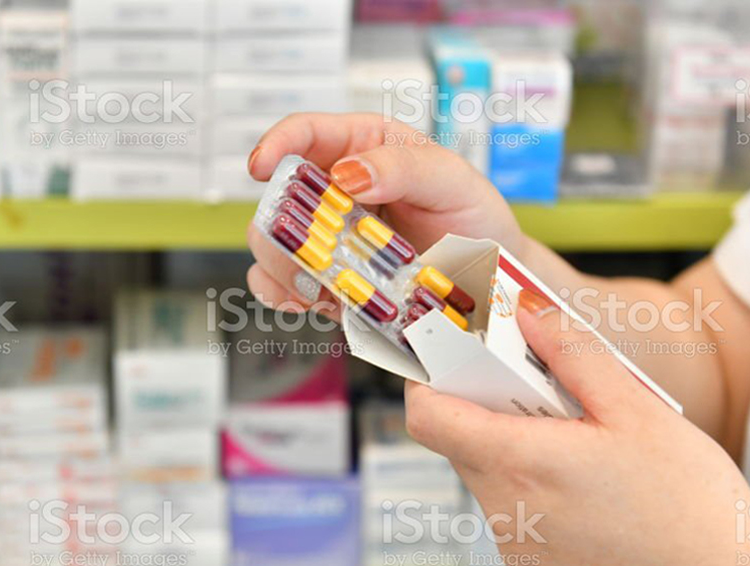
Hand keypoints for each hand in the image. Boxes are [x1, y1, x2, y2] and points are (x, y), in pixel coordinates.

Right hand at [246, 113, 520, 316]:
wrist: (489, 278)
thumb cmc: (475, 217)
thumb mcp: (453, 181)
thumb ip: (404, 168)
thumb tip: (347, 173)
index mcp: (364, 148)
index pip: (307, 133)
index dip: (276, 144)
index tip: (260, 167)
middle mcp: (337, 189)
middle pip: (279, 196)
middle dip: (279, 224)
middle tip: (305, 250)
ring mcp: (330, 236)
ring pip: (273, 244)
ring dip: (281, 265)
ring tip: (312, 285)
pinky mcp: (329, 278)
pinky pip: (286, 285)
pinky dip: (286, 295)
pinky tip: (308, 301)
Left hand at [404, 289, 749, 564]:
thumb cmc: (688, 504)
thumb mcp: (635, 409)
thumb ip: (572, 353)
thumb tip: (527, 313)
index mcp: (519, 464)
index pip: (428, 415)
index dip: (427, 378)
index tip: (448, 354)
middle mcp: (505, 509)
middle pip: (459, 437)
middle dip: (486, 400)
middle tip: (534, 380)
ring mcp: (515, 541)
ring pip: (487, 469)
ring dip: (513, 439)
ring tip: (571, 429)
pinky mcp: (530, 560)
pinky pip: (511, 502)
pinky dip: (531, 476)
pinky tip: (579, 472)